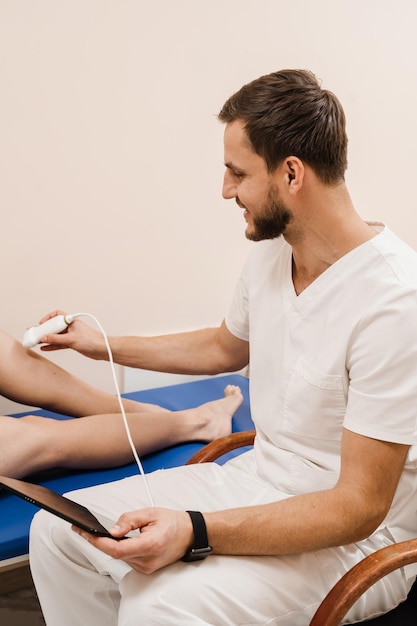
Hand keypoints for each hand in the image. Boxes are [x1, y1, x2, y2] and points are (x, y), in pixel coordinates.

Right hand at [37, 310, 105, 359]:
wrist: (102, 350)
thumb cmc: (92, 340)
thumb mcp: (71, 339)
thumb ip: (56, 339)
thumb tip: (44, 337)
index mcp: (71, 321)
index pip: (57, 315)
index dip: (48, 318)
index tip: (41, 323)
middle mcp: (71, 327)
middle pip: (54, 326)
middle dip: (44, 330)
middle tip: (35, 334)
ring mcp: (71, 335)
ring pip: (56, 336)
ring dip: (47, 338)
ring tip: (36, 341)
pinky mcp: (72, 343)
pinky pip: (59, 343)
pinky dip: (52, 345)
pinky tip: (45, 347)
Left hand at [72, 507, 193, 573]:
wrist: (190, 534)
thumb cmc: (173, 522)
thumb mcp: (150, 513)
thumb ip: (129, 520)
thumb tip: (111, 530)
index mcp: (150, 544)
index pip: (118, 549)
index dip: (99, 542)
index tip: (85, 532)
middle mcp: (148, 560)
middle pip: (115, 554)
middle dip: (98, 541)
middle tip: (82, 528)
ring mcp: (147, 567)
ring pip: (120, 557)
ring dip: (109, 545)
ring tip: (96, 531)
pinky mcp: (146, 569)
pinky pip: (127, 559)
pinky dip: (119, 549)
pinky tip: (115, 539)